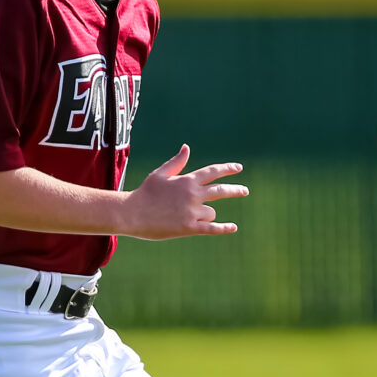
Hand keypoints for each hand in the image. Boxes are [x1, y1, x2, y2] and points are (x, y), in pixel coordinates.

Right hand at [121, 145, 248, 239]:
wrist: (132, 214)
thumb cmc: (144, 193)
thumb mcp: (160, 174)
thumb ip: (177, 162)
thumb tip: (186, 147)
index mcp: (187, 180)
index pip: (213, 172)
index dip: (227, 168)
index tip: (238, 168)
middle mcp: (192, 194)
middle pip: (221, 190)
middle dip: (235, 189)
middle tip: (245, 190)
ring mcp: (191, 211)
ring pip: (211, 212)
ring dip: (207, 214)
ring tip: (194, 217)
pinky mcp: (188, 228)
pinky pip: (212, 228)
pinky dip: (223, 228)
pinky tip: (233, 227)